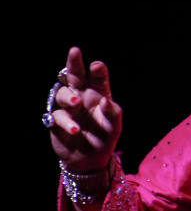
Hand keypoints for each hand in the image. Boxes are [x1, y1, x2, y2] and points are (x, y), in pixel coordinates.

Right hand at [50, 47, 122, 171]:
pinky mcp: (56, 120)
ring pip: (63, 93)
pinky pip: (57, 115)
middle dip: (74, 63)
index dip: (97, 71)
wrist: (89, 159)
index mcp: (98, 94)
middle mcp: (81, 96)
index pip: (98, 78)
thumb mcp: (114, 126)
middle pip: (75, 75)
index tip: (97, 66)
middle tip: (75, 51)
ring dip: (68, 96)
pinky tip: (76, 130)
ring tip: (76, 101)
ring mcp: (68, 107)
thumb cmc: (104, 137)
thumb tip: (105, 101)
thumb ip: (112, 113)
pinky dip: (66, 121)